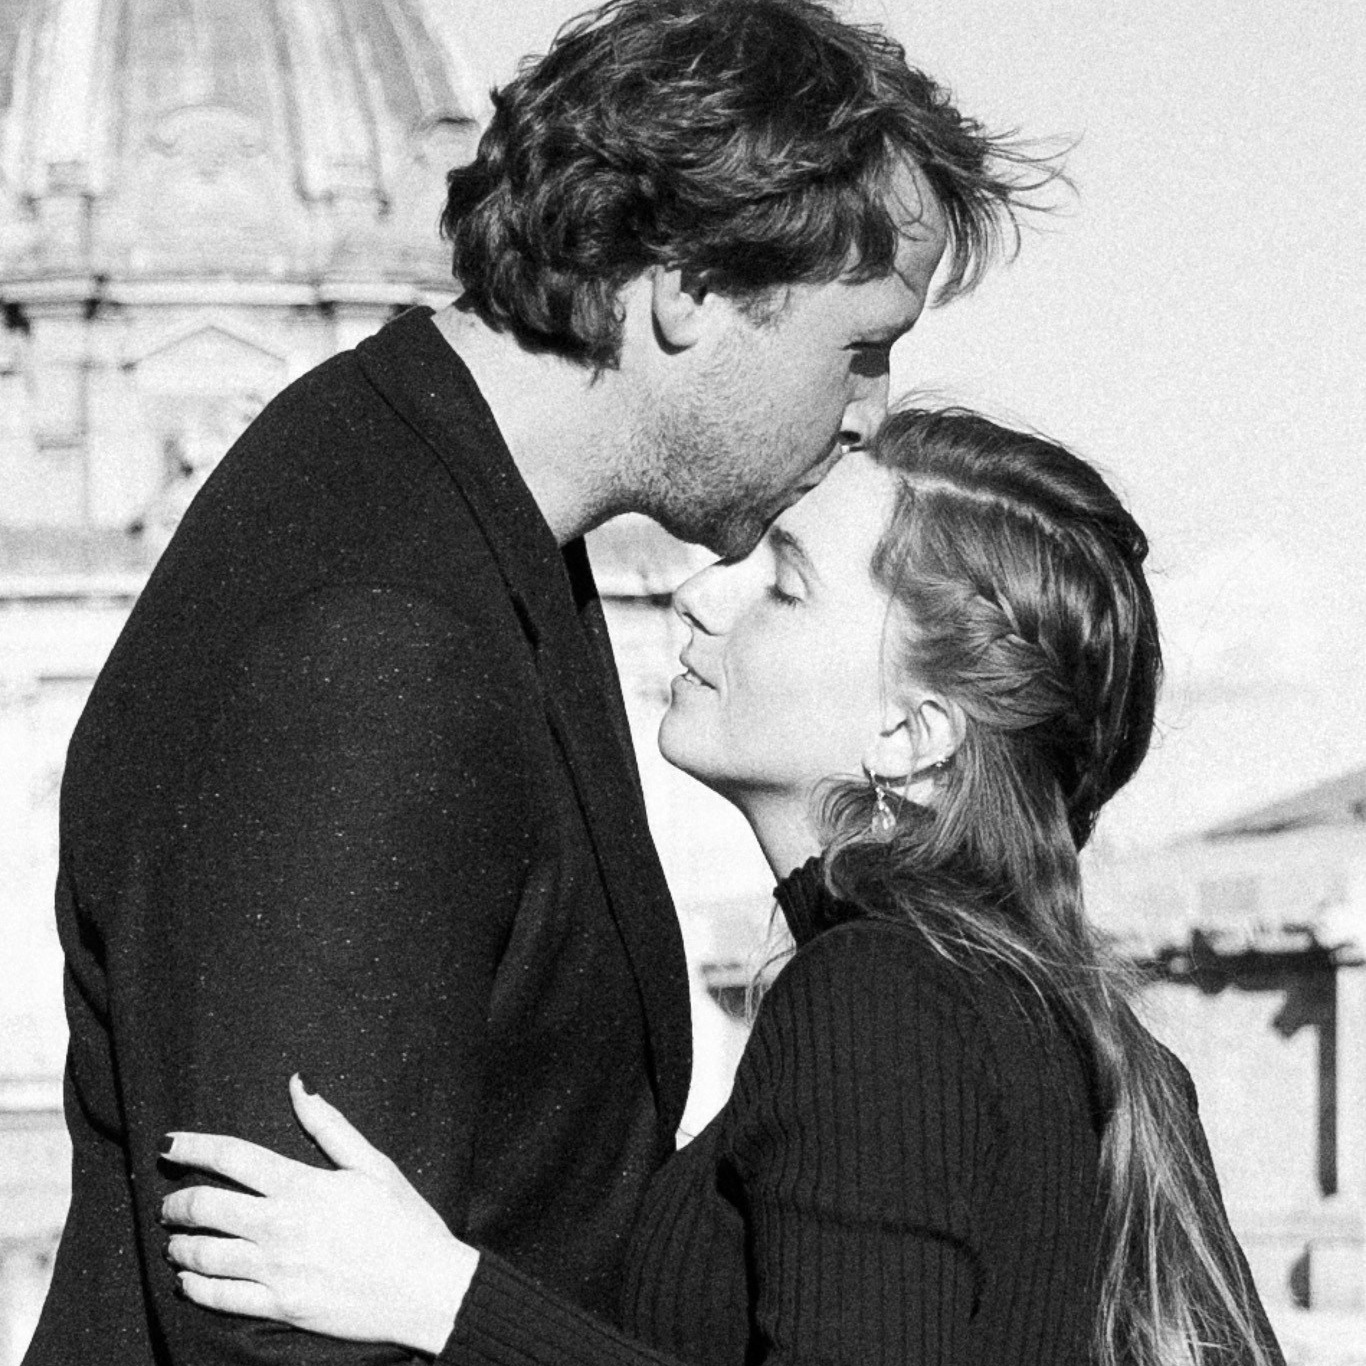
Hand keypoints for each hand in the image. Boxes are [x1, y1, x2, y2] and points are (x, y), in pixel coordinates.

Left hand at [160, 1074, 477, 1353]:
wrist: (428, 1289)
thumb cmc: (406, 1221)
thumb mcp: (374, 1164)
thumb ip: (329, 1125)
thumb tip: (299, 1084)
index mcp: (303, 1185)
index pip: (232, 1158)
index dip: (194, 1147)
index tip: (169, 1145)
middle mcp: (281, 1227)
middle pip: (206, 1207)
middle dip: (177, 1202)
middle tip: (170, 1202)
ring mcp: (277, 1270)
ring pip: (205, 1255)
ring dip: (179, 1245)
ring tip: (175, 1240)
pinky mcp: (280, 1306)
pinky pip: (220, 1298)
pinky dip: (194, 1287)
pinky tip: (188, 1280)